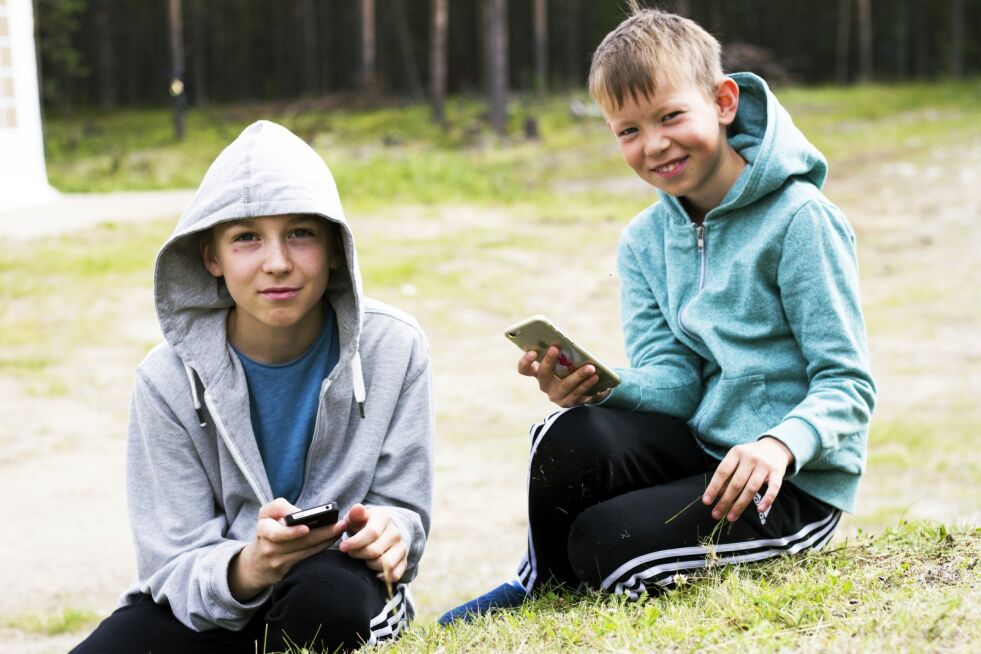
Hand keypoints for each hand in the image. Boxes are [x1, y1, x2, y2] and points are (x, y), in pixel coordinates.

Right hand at [229, 498, 346, 601]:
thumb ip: (279, 507)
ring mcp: (280, 563)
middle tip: (340, 525)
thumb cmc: (266, 531)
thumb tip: (298, 513)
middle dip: (323, 533)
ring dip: (327, 540)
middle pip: (300, 543)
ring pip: (308, 552)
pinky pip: (308, 560)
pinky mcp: (289, 572)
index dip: (291, 532)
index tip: (306, 528)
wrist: (256, 564)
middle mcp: (270, 549)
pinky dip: (321, 549)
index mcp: (264, 531)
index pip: (276, 533)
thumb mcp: (266, 514)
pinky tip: (332, 541)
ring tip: (340, 530)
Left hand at [339, 504, 406, 582]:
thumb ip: (355, 514)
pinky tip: (374, 571)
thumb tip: (357, 509)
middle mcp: (396, 532)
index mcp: (384, 518)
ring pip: (385, 564)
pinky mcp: (404, 560)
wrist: (382, 531)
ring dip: (370, 565)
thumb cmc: (364, 525)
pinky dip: (383, 576)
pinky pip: (395, 575)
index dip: (355, 542)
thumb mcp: (357, 517)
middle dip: (358, 554)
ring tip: (364, 559)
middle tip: (351, 553)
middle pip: (375, 550)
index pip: (371, 533)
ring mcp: (401, 547)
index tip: (343, 547)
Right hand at [517, 346, 610, 407]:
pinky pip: (578, 394)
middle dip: (549, 361)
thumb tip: (566, 342)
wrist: (585, 388)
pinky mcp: (570, 403)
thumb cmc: (571, 367)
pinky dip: (588, 384)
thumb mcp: (565, 360)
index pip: (524, 369)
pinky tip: (596, 377)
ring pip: (565, 386)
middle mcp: (545, 386)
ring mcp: (556, 396)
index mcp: (539, 373)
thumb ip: (562, 353)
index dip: (525, 361)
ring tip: (591, 368)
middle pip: (543, 375)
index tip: (532, 351)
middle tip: (555, 348)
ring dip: (579, 376)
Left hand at [701, 437, 794, 522]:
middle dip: (725, 501)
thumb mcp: (736, 458)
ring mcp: (764, 465)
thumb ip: (727, 474)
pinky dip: (767, 499)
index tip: (706, 502)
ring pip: (751, 488)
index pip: (722, 472)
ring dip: (740, 505)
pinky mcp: (778, 473)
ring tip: (731, 517)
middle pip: (736, 483)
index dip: (713, 487)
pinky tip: (759, 509)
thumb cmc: (749, 457)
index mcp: (736, 453)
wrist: (774, 447)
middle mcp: (750, 458)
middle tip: (716, 515)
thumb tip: (716, 495)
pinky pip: (773, 488)